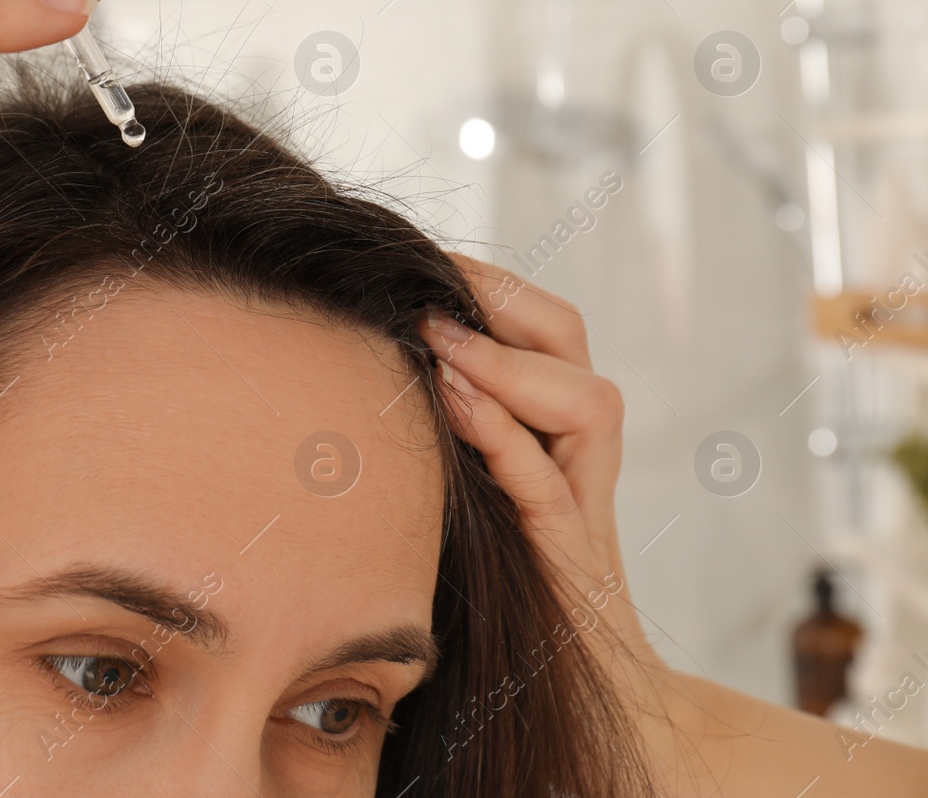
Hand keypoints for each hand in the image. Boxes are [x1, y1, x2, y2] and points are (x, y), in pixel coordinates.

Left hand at [417, 254, 662, 671]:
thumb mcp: (449, 482)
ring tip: (435, 340)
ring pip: (587, 401)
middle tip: (427, 281)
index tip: (415, 257)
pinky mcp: (571, 558)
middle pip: (568, 339)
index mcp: (546, 423)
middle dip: (500, 299)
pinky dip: (505, 435)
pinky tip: (452, 402)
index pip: (539, 322)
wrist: (560, 683)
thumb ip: (434, 422)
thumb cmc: (485, 580)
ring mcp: (579, 502)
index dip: (484, 282)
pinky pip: (552, 484)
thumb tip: (354, 351)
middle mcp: (574, 451)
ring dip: (506, 365)